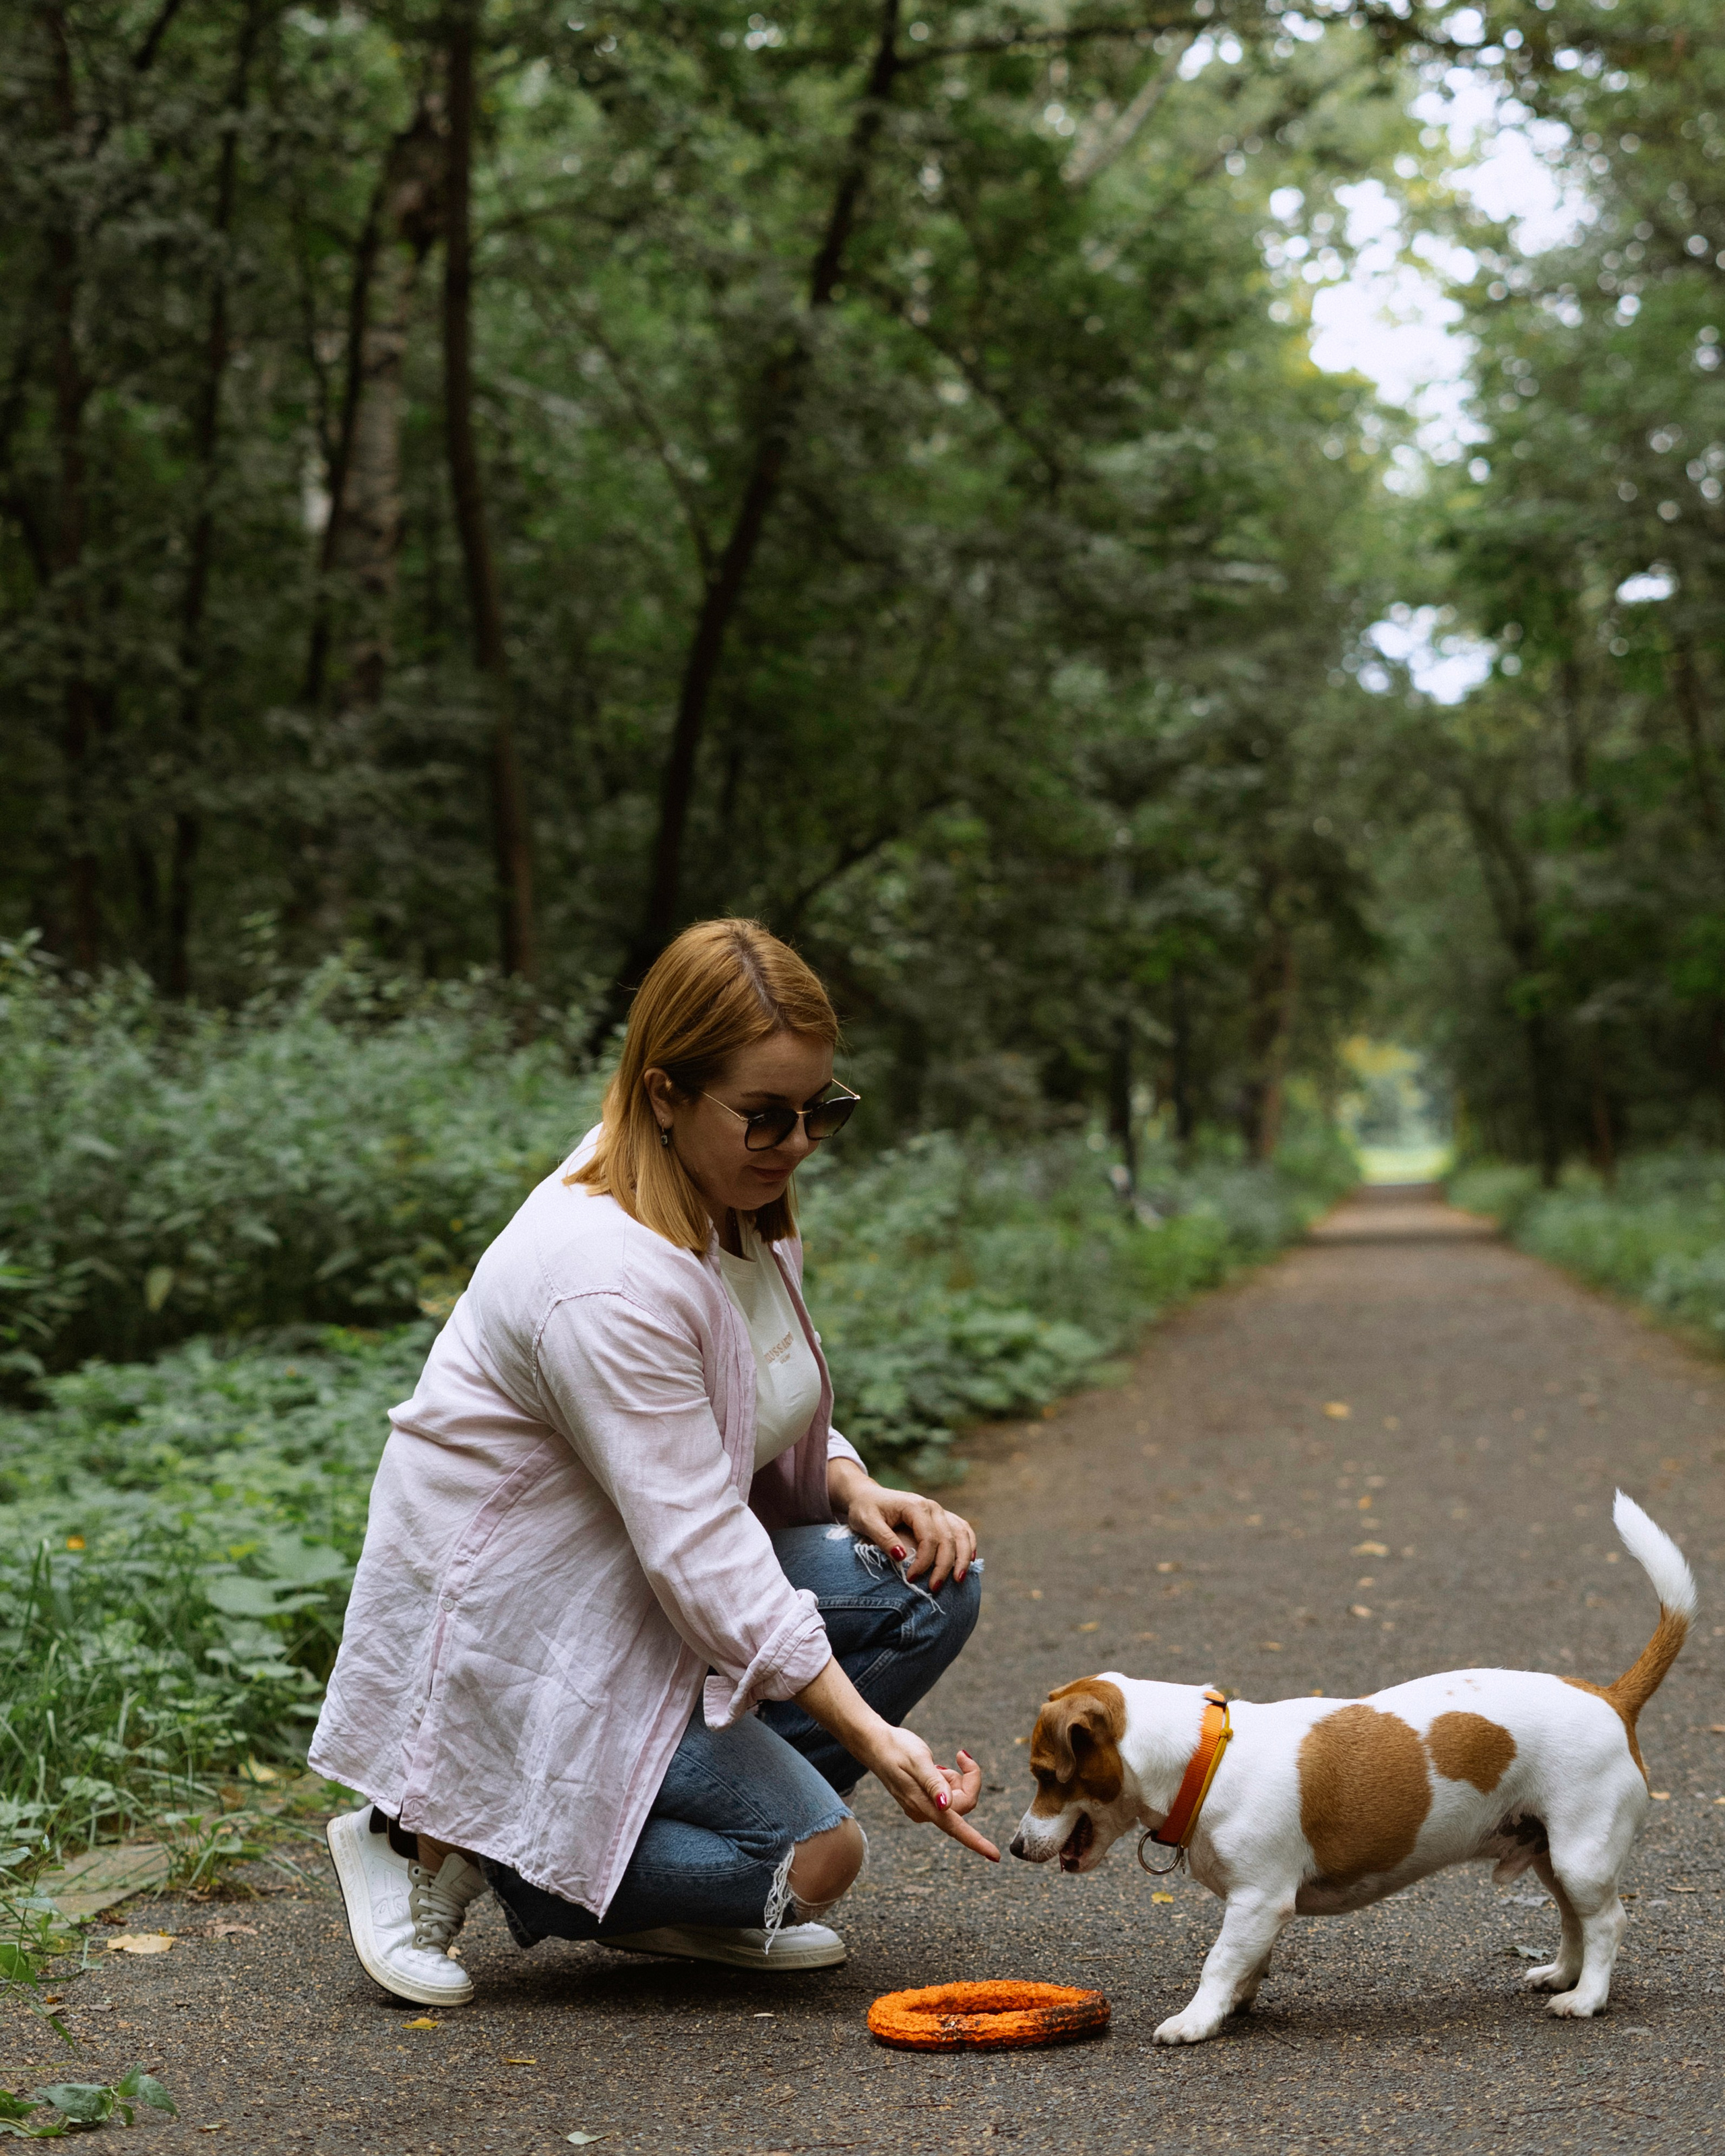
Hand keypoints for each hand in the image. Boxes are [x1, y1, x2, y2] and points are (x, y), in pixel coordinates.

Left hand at [830, 1465, 976, 1589]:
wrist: (867, 1495)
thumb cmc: (865, 1509)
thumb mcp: (867, 1522)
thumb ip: (883, 1538)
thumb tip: (902, 1556)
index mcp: (915, 1506)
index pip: (929, 1538)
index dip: (924, 1562)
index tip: (911, 1579)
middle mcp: (932, 1507)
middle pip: (948, 1539)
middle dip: (944, 1566)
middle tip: (934, 1589)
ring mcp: (939, 1511)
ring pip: (961, 1534)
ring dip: (963, 1558)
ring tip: (958, 1580)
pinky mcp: (941, 1517)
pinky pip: (962, 1529)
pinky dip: (969, 1544)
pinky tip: (970, 1560)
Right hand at [867, 1729, 999, 1862]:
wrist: (876, 1745)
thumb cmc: (897, 1748)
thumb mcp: (918, 1760)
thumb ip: (933, 1783)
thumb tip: (947, 1806)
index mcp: (923, 1805)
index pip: (956, 1827)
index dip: (976, 1842)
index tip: (995, 1855)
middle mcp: (924, 1812)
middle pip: (963, 1806)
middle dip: (968, 1780)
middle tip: (960, 1755)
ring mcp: (923, 1808)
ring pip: (957, 1800)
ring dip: (956, 1779)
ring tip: (939, 1764)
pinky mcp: (923, 1802)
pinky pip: (949, 1796)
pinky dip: (949, 1780)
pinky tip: (936, 1768)